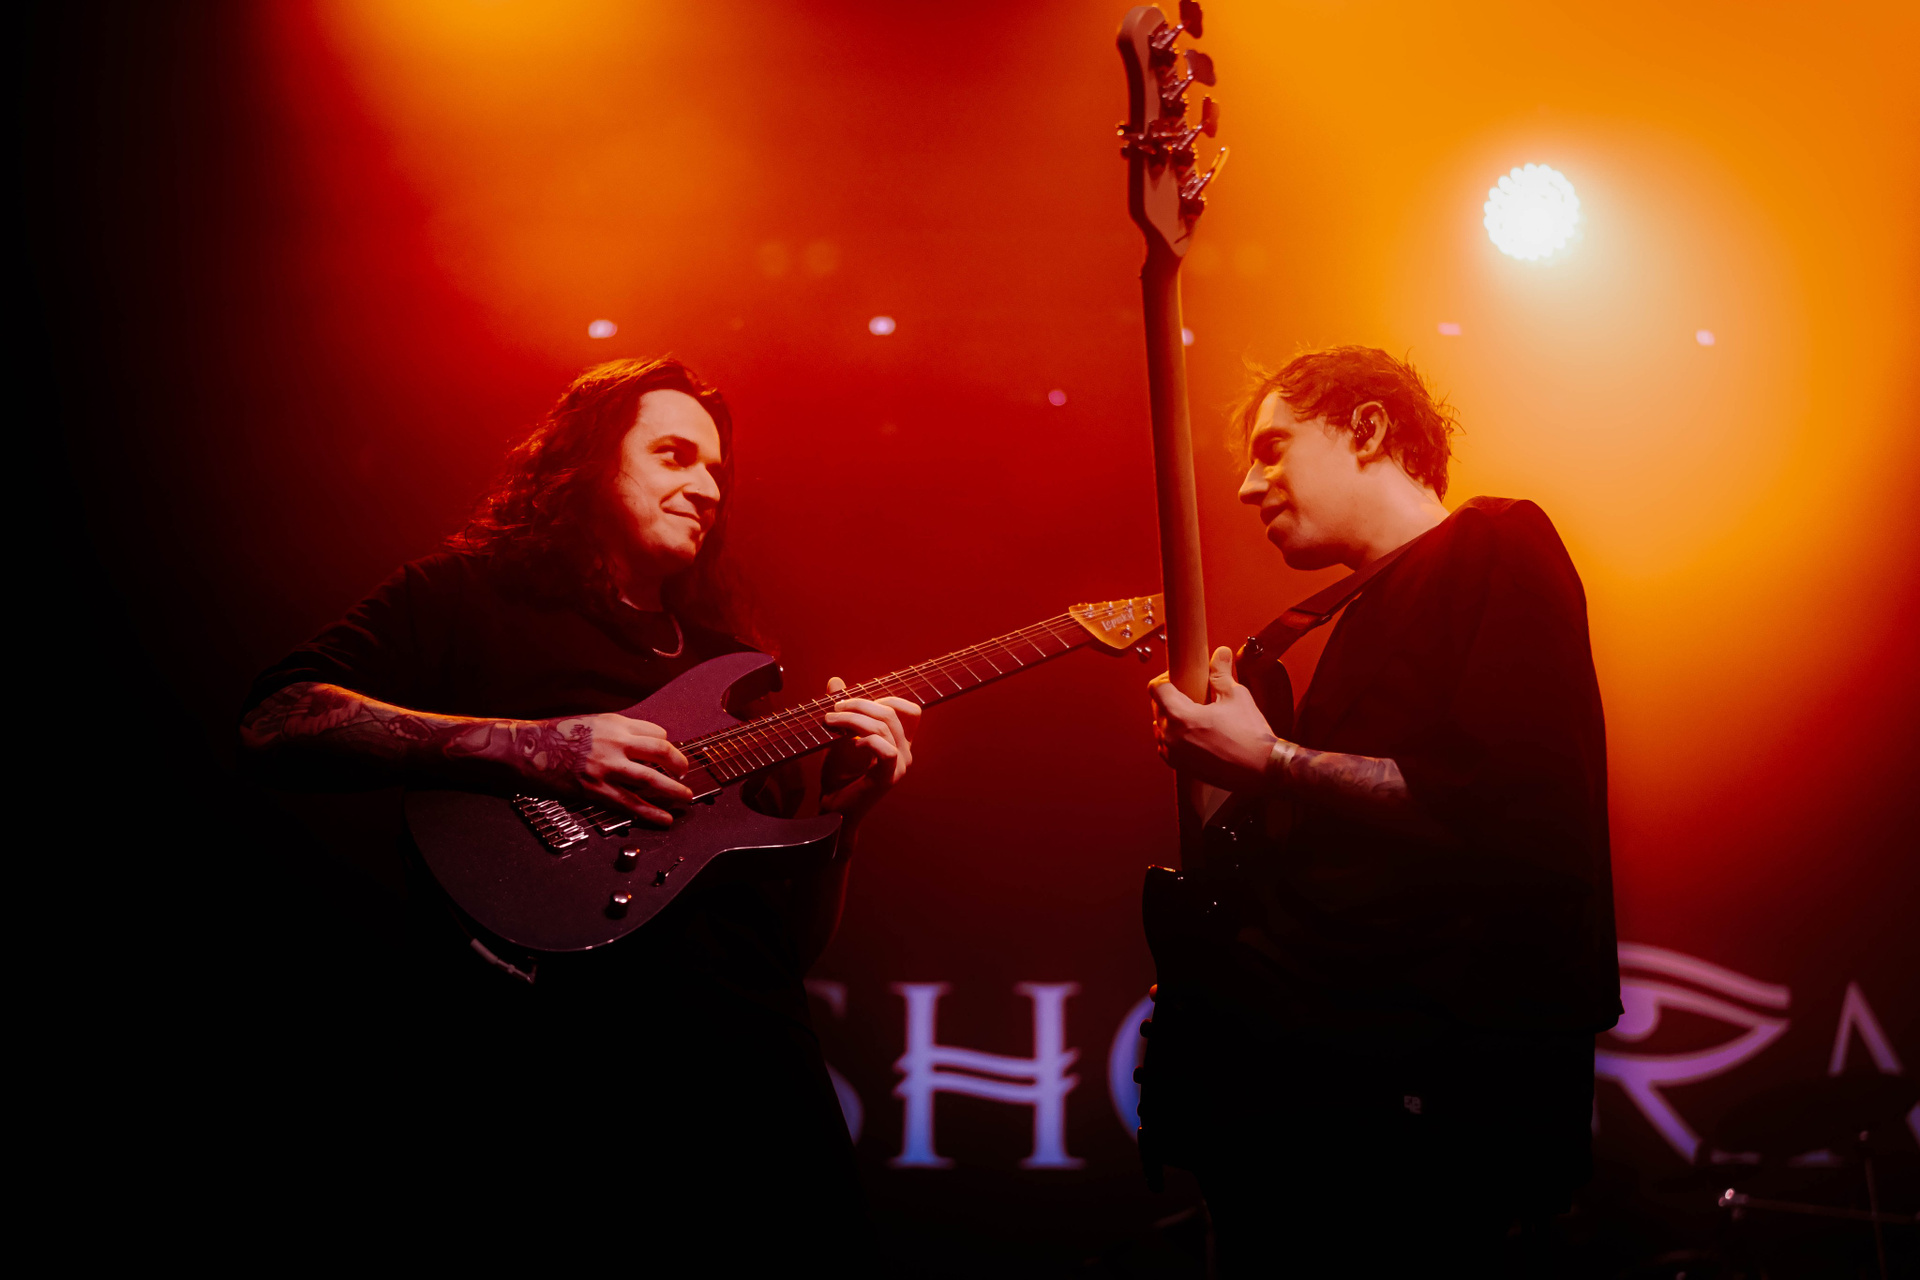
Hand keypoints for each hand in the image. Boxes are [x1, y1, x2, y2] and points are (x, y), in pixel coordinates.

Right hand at [509, 713, 691, 826]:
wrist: (524, 749)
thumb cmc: (553, 736)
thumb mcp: (590, 722)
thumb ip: (615, 733)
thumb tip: (637, 746)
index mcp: (614, 724)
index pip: (656, 733)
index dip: (666, 745)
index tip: (668, 755)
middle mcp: (614, 742)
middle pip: (662, 752)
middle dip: (680, 764)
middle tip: (685, 773)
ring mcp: (606, 767)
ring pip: (651, 779)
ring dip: (673, 790)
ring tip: (685, 798)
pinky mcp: (595, 790)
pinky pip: (630, 804)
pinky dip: (651, 813)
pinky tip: (664, 819)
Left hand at [819, 677, 919, 825]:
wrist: (833, 810)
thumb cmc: (839, 776)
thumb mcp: (839, 737)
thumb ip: (842, 710)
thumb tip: (835, 681)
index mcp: (900, 743)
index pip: (911, 711)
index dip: (888, 698)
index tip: (858, 701)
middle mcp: (906, 753)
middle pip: (891, 713)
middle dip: (860, 703)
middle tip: (835, 707)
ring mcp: (900, 766)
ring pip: (883, 728)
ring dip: (853, 719)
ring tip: (831, 720)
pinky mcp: (888, 778)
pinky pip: (885, 750)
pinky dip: (866, 741)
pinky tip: (850, 743)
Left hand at [1149, 646, 1280, 791]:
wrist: (1262, 769)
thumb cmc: (1250, 735)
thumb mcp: (1235, 696)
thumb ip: (1221, 673)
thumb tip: (1220, 653)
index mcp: (1180, 716)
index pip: (1156, 689)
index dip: (1165, 678)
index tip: (1180, 676)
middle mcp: (1171, 737)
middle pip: (1157, 707)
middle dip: (1170, 696)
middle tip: (1190, 691)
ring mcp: (1174, 754)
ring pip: (1160, 728)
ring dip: (1170, 717)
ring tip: (1192, 712)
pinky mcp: (1181, 767)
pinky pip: (1166, 747)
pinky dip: (1173, 736)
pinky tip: (1191, 732)